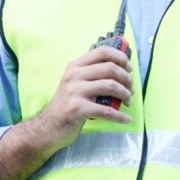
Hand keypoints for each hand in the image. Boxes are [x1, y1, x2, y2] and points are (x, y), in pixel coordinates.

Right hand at [0, 46, 133, 179]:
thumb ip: (93, 74)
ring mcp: (74, 91)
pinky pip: (106, 110)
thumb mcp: (76, 83)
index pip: (102, 51)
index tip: (130, 68)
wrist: (48, 127)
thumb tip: (123, 70)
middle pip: (110, 68)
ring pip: (110, 86)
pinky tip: (126, 118)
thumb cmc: (68, 104)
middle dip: (126, 79)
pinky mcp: (77, 109)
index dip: (121, 57)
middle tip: (131, 89)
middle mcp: (73, 75)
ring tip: (128, 102)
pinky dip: (120, 115)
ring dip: (125, 94)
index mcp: (75, 66)